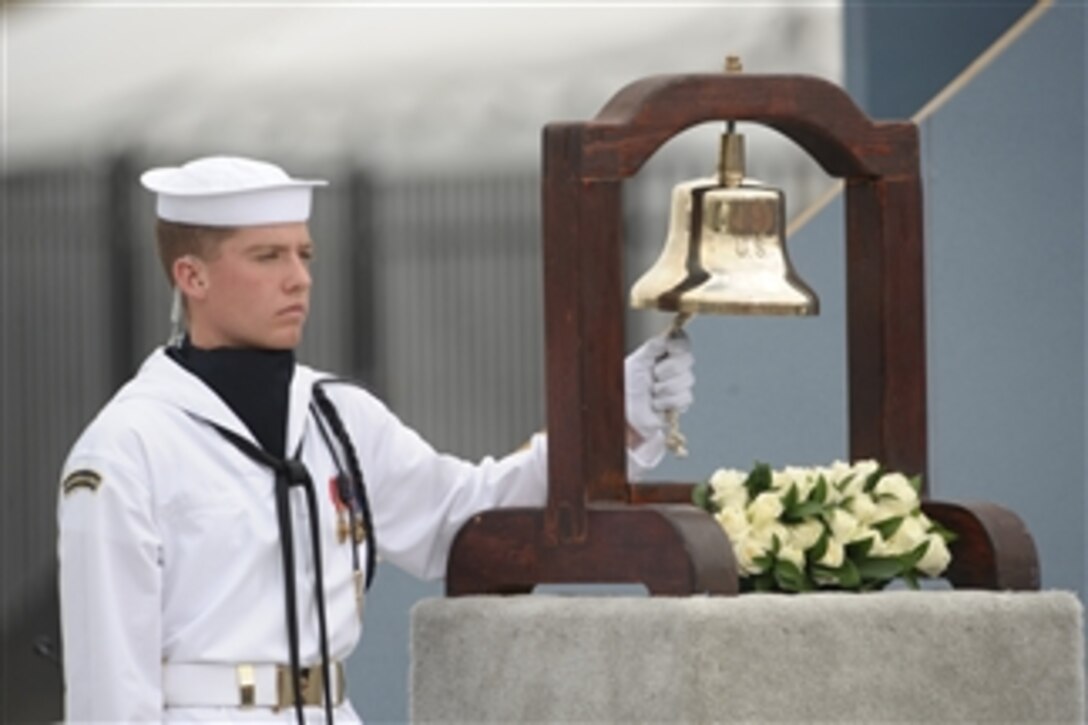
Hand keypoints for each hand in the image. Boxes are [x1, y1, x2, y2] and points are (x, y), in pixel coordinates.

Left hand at [624, 332, 694, 453]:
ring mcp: (680, 384)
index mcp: (664, 353)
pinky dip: (666, 401)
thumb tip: (667, 336)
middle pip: (687, 360)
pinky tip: (657, 403)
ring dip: (664, 388)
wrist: (626, 410)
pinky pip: (684, 398)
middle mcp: (675, 366)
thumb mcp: (637, 361)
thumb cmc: (629, 385)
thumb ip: (652, 347)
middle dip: (666, 370)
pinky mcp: (681, 402)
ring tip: (652, 391)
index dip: (678, 345)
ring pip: (687, 380)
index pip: (683, 342)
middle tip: (653, 375)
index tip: (669, 347)